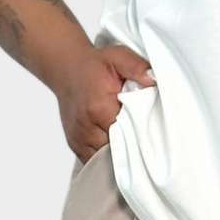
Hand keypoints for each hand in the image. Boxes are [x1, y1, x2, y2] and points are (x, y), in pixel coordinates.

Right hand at [55, 43, 155, 162]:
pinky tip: (117, 151)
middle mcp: (86, 127)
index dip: (141, 139)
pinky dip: (106, 160)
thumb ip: (137, 67)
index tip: (153, 138)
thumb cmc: (94, 65)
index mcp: (99, 108)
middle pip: (116, 152)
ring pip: (104, 161)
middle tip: (146, 145)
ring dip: (119, 157)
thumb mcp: (118, 57)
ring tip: (132, 149)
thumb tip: (152, 80)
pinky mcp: (75, 145)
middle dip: (132, 151)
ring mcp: (79, 139)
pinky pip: (93, 162)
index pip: (126, 136)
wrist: (66, 68)